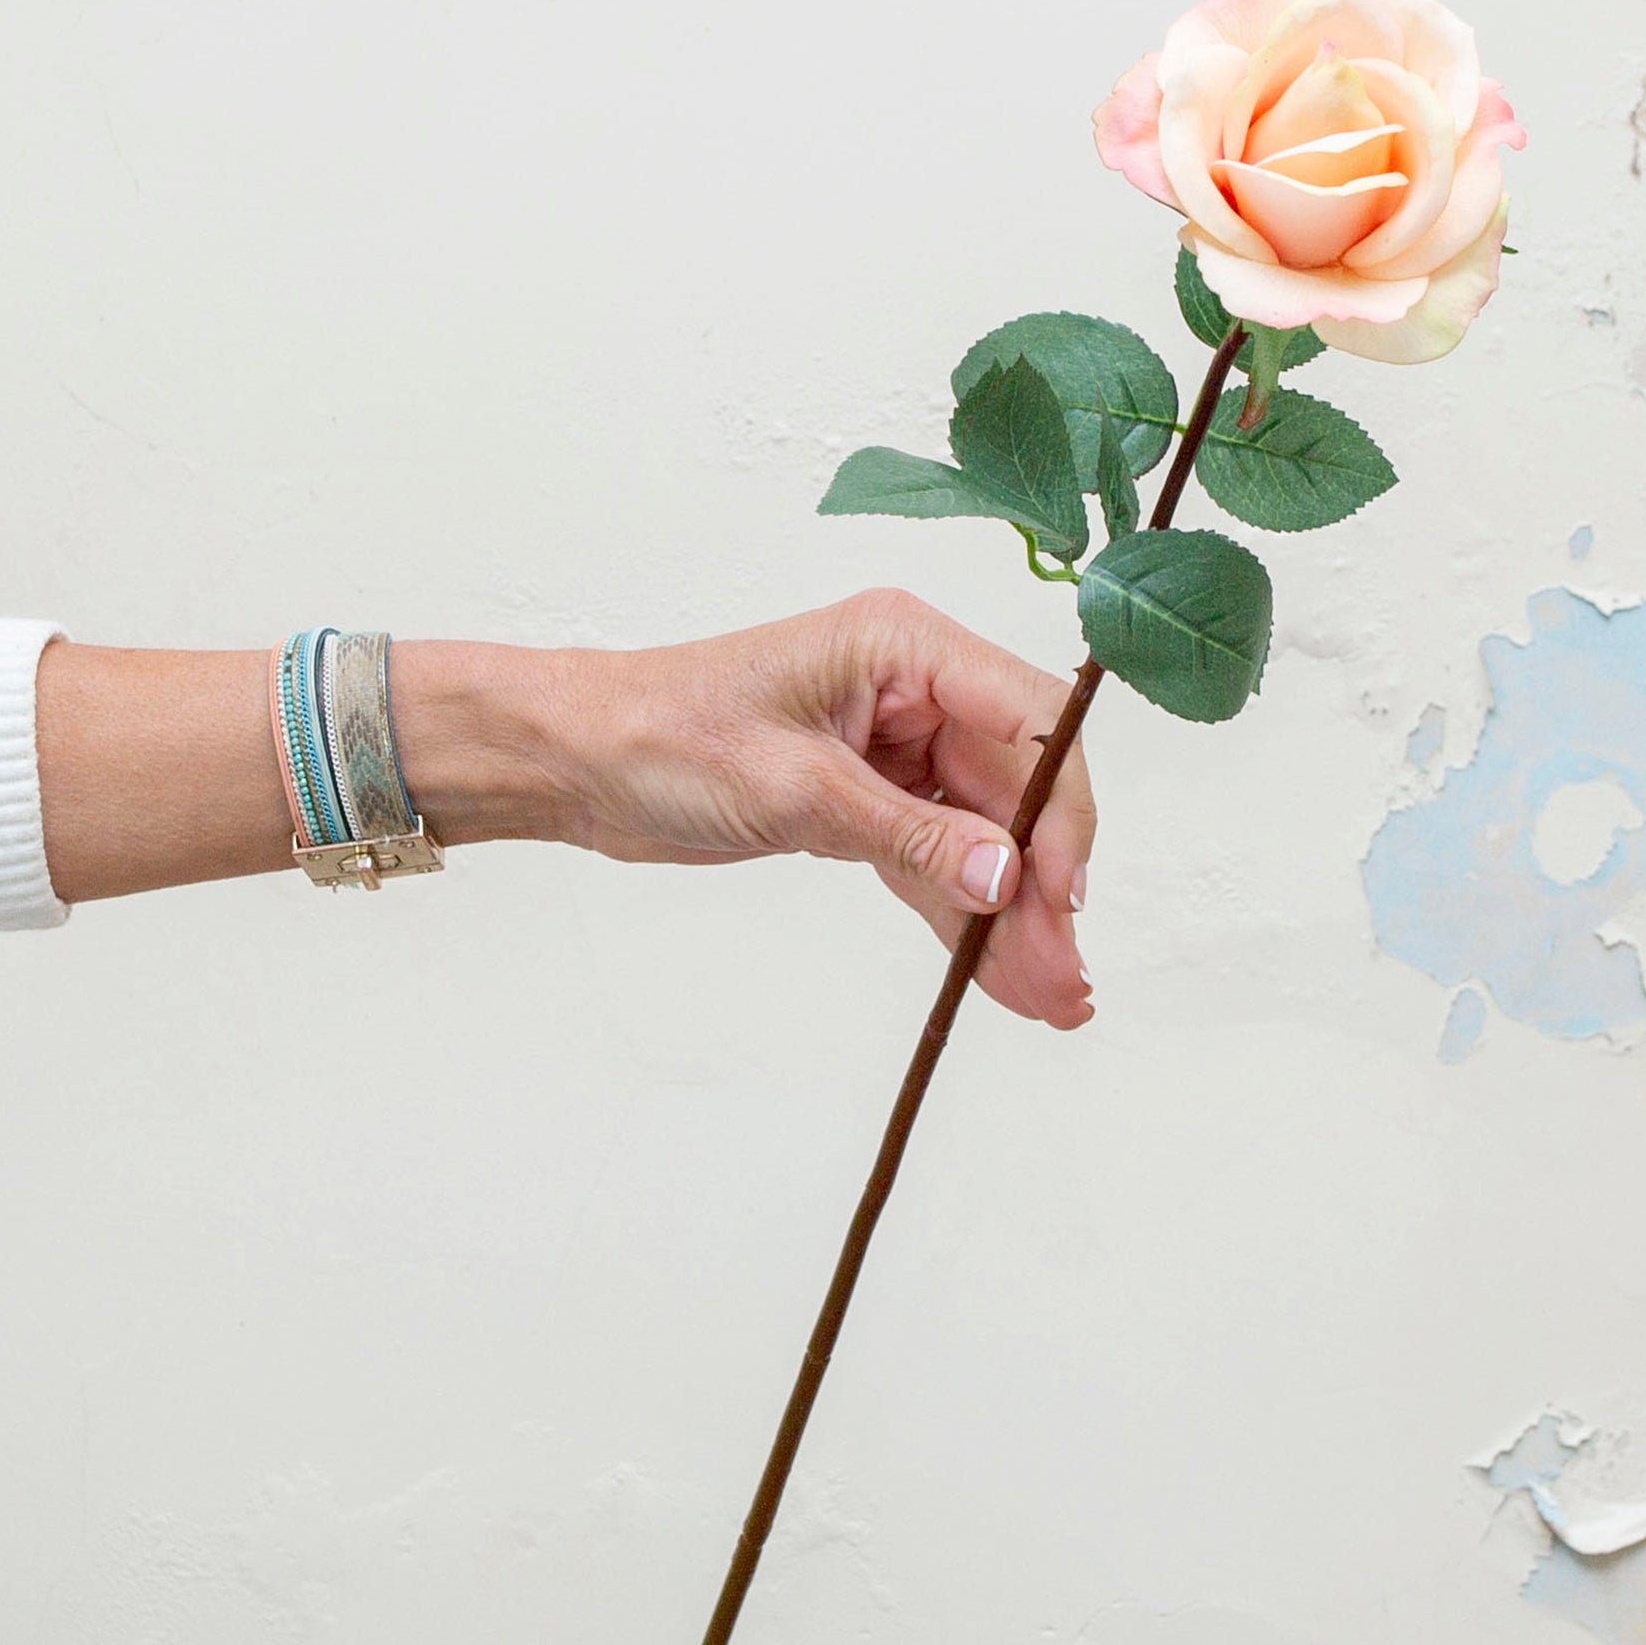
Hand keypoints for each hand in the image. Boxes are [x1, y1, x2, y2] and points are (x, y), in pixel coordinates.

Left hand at [388, 591, 1095, 1028]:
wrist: (580, 760)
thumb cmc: (663, 734)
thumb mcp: (795, 788)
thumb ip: (910, 835)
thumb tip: (1003, 878)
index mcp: (903, 646)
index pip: (1028, 721)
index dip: (1060, 810)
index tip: (1061, 894)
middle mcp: (910, 689)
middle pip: (1015, 789)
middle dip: (1041, 886)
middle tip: (1065, 977)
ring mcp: (891, 747)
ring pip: (981, 836)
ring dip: (1011, 917)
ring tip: (1051, 998)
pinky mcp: (863, 799)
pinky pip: (933, 860)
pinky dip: (960, 915)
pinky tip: (996, 975)